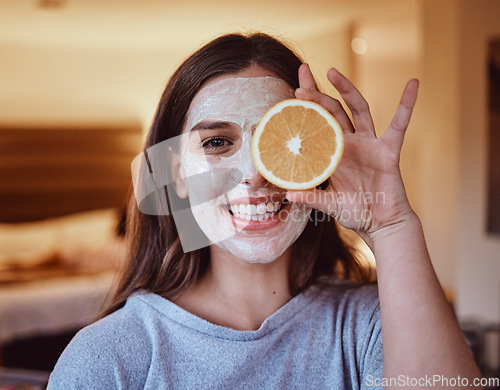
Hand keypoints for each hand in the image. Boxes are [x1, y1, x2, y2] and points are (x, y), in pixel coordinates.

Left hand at [286, 64, 418, 241]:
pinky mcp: (388, 151)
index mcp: (333, 153)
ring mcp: (370, 144)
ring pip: (358, 110)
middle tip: (303, 74)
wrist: (380, 224)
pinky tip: (413, 83)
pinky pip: (399, 125)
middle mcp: (350, 143)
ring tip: (333, 72)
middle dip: (318, 93)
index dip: (307, 107)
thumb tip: (287, 194)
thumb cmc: (355, 212)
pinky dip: (407, 105)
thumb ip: (311, 197)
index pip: (317, 124)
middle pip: (333, 111)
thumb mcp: (329, 204)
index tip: (293, 87)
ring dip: (347, 90)